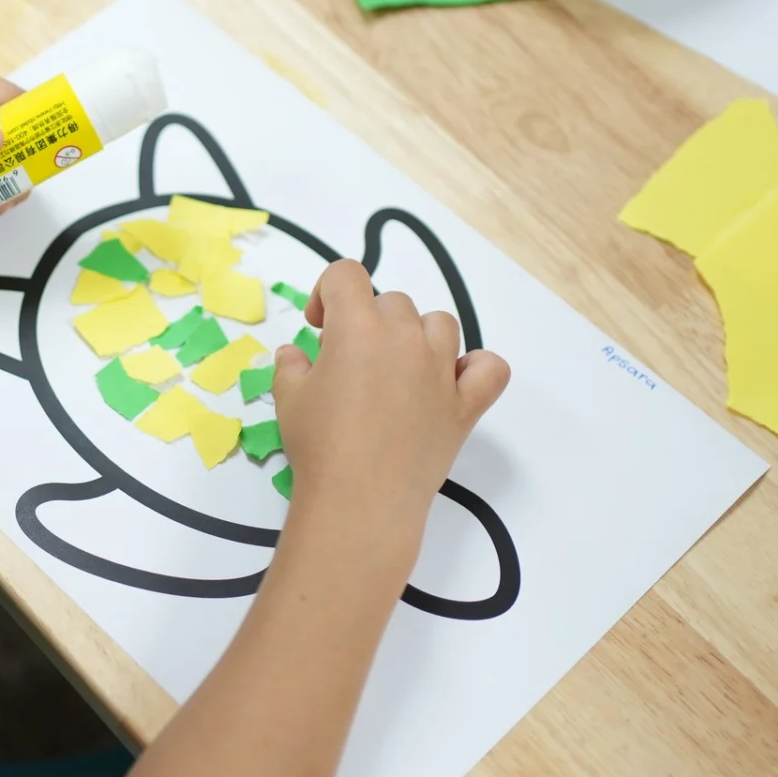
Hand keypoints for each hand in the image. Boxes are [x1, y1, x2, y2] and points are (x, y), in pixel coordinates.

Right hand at [272, 260, 509, 553]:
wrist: (360, 500)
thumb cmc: (318, 446)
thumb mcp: (288, 398)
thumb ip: (292, 365)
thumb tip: (298, 354)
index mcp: (357, 326)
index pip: (346, 276)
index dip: (327, 293)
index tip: (318, 326)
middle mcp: (405, 337)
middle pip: (392, 302)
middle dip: (369, 322)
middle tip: (350, 363)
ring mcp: (441, 369)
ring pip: (440, 324)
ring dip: (417, 336)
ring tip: (396, 370)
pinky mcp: (466, 404)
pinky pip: (489, 368)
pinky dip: (474, 368)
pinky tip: (452, 383)